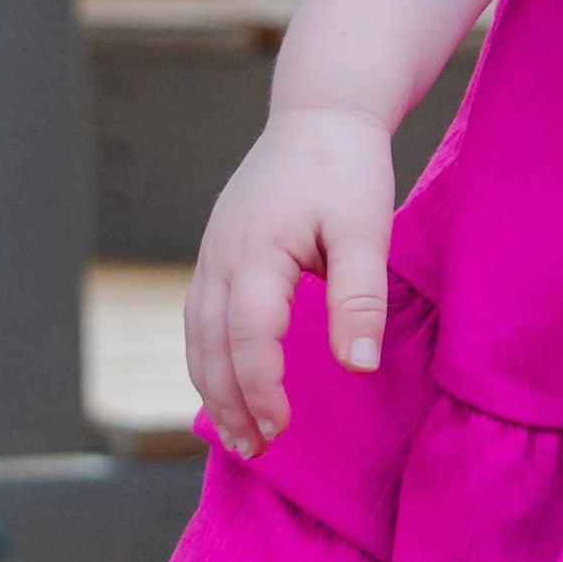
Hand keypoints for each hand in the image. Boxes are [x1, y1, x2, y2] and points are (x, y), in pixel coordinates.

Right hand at [182, 103, 395, 460]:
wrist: (321, 111)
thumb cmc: (347, 167)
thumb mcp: (367, 229)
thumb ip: (359, 298)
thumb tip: (357, 367)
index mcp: (255, 250)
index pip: (246, 337)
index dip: (260, 389)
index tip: (282, 429)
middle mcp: (220, 255)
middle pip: (208, 346)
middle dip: (229, 403)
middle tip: (256, 451)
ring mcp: (212, 251)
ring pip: (195, 335)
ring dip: (212, 388)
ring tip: (237, 435)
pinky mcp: (218, 251)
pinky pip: (199, 317)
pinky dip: (208, 358)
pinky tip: (227, 384)